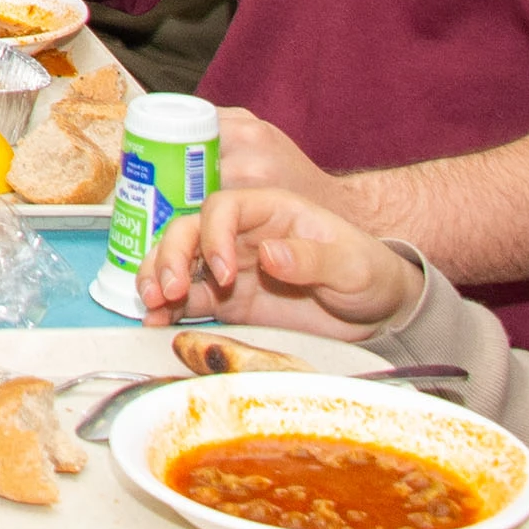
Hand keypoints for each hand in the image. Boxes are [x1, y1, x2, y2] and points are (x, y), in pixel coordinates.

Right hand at [132, 189, 412, 335]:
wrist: (376, 313)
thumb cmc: (370, 274)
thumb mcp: (352, 264)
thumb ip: (312, 257)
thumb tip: (269, 252)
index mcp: (271, 211)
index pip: (223, 207)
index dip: (213, 234)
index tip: (223, 272)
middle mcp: (243, 235)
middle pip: (188, 230)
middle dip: (170, 255)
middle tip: (168, 289)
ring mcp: (230, 268)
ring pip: (177, 262)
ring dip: (157, 278)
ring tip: (152, 304)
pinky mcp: (227, 301)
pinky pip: (186, 300)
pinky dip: (166, 309)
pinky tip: (155, 321)